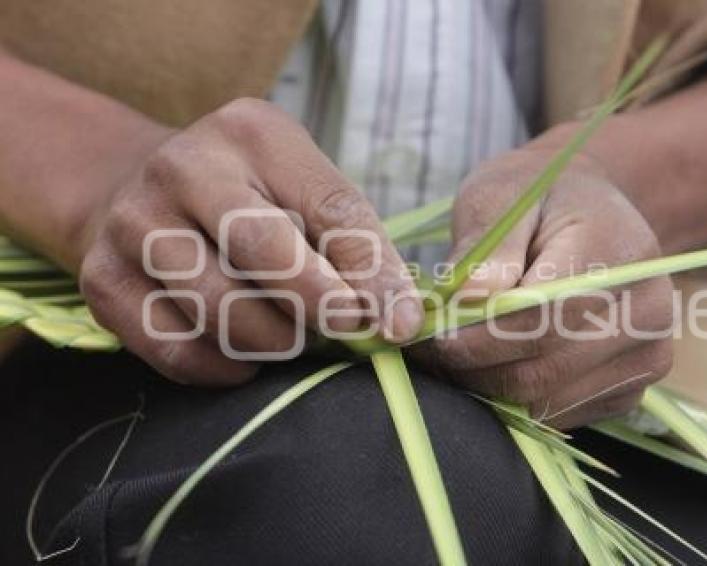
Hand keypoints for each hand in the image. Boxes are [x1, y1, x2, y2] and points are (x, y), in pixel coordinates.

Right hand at [77, 98, 421, 384]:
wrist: (142, 193)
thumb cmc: (248, 198)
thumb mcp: (305, 192)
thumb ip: (355, 246)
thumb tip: (400, 320)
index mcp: (251, 133)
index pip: (329, 207)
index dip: (369, 273)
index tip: (395, 321)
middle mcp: (183, 166)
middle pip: (265, 252)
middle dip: (318, 307)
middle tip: (344, 330)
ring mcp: (133, 221)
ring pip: (220, 308)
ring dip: (273, 340)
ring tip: (292, 337)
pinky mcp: (102, 278)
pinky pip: (176, 347)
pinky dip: (224, 367)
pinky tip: (246, 355)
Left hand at [413, 143, 673, 428]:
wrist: (591, 213)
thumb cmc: (540, 198)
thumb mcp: (504, 197)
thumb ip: (488, 248)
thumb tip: (468, 301)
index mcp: (622, 254)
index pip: (543, 319)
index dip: (478, 336)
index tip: (430, 333)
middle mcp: (648, 314)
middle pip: (542, 371)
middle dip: (472, 367)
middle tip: (426, 350)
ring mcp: (646, 358)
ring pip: (545, 403)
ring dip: (485, 387)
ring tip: (451, 354)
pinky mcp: (629, 391)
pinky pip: (556, 415)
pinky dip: (512, 399)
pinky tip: (488, 364)